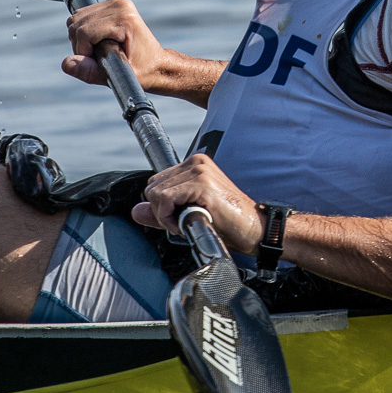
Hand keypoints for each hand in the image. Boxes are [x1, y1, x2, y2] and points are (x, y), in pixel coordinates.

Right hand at [62, 0, 171, 89]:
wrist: (158, 65)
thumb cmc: (144, 72)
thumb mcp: (118, 77)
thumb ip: (90, 71)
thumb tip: (66, 63)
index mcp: (124, 18)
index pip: (83, 32)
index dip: (83, 52)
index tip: (98, 63)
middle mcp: (119, 5)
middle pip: (76, 23)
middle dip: (80, 45)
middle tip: (98, 58)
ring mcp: (116, 2)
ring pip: (76, 18)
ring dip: (81, 38)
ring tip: (99, 51)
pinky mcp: (111, 4)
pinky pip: (82, 16)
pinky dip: (84, 31)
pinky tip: (99, 42)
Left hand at [131, 154, 262, 253]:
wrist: (255, 229)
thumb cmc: (228, 223)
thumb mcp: (189, 215)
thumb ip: (162, 212)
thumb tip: (136, 211)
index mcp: (195, 164)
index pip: (157, 182)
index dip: (162, 206)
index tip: (180, 219)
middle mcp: (196, 162)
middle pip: (152, 187)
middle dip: (162, 211)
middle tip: (183, 222)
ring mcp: (199, 171)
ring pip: (156, 193)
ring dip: (166, 216)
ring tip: (188, 222)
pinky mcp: (202, 184)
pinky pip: (166, 199)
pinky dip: (170, 217)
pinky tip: (188, 224)